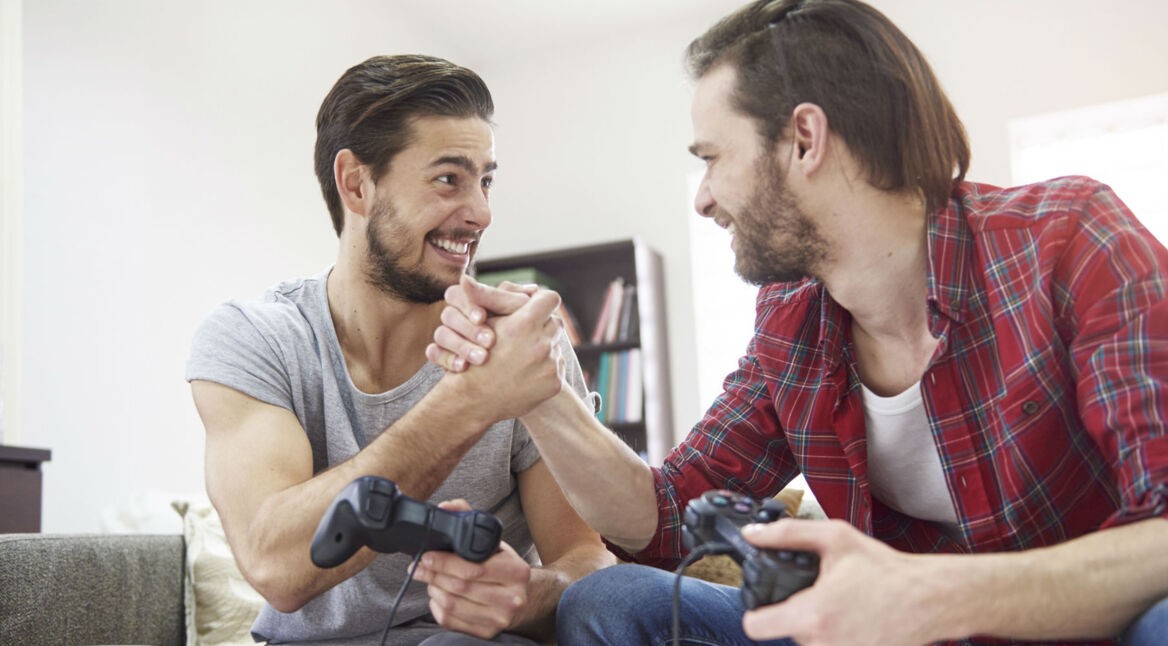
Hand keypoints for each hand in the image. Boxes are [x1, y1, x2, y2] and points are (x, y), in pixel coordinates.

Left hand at [412, 500, 532, 638]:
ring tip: (429, 578)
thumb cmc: (504, 566)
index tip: (426, 555)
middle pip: (460, 586)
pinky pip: (451, 621)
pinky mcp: (487, 633)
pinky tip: (437, 595)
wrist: (525, 597)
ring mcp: (500, 618)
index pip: (474, 568)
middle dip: (433, 574)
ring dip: (433, 589)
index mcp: (516, 571)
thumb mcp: (495, 542)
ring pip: (453, 604)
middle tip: (417, 567)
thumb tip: (446, 507)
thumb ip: (470, 518)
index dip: (444, 562)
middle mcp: (512, 598)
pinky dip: (436, 607)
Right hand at [427, 274, 538, 372]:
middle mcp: (457, 315)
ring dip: (461, 345)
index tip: (482, 317)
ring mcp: (449, 335)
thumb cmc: (527, 327)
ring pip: (441, 334)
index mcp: (470, 299)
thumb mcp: (518, 311)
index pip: (456, 294)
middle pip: (448, 315)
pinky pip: (434, 353)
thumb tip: (469, 278)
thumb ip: (497, 295)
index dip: (467, 305)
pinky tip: (463, 367)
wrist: (529, 359)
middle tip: (489, 342)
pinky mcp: (445, 354)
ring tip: (482, 358)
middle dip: (469, 329)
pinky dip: (447, 359)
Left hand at [740, 519, 941, 645]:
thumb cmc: (885, 570)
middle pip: (785, 632)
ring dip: (817, 628)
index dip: (754, 613)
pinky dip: (835, 637)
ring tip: (840, 608)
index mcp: (813, 614)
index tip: (763, 603)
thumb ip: (787, 534)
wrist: (928, 599)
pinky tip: (852, 622)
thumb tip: (752, 535)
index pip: (755, 628)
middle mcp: (823, 644)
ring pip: (808, 643)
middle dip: (796, 614)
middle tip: (821, 595)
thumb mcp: (834, 538)